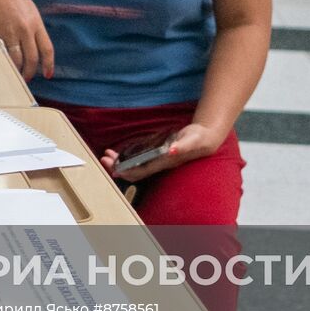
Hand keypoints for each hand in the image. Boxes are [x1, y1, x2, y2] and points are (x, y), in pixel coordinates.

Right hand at [0, 0, 53, 79]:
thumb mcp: (29, 9)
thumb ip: (33, 26)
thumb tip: (35, 42)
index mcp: (36, 23)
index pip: (47, 48)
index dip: (49, 64)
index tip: (48, 74)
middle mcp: (27, 29)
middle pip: (33, 57)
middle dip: (31, 71)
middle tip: (28, 78)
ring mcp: (12, 32)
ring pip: (18, 58)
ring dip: (18, 69)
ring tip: (16, 74)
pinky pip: (5, 52)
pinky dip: (6, 61)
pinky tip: (6, 64)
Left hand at [100, 122, 226, 182]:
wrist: (205, 139)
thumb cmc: (198, 139)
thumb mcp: (192, 140)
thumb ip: (183, 146)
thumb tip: (172, 150)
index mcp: (165, 161)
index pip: (143, 171)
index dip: (128, 172)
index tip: (114, 169)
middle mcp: (159, 163)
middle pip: (135, 170)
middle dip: (119, 167)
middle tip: (104, 158)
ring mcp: (157, 160)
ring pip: (135, 165)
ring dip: (120, 162)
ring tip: (108, 155)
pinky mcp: (156, 154)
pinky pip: (138, 159)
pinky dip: (127, 156)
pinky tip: (119, 153)